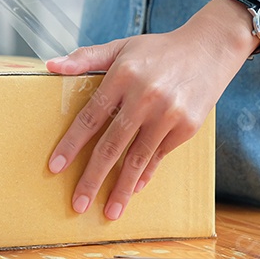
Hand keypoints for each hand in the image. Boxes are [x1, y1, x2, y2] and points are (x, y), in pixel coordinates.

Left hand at [45, 0, 258, 219]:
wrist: (209, 49)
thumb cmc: (158, 51)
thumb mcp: (121, 46)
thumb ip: (85, 58)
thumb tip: (50, 66)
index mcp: (122, 75)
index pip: (90, 117)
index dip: (71, 144)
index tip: (55, 167)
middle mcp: (144, 97)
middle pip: (111, 145)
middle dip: (92, 178)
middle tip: (78, 204)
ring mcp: (167, 114)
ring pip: (137, 158)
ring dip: (120, 188)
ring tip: (108, 212)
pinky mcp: (186, 126)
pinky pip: (159, 156)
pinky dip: (145, 175)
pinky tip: (132, 190)